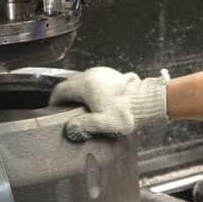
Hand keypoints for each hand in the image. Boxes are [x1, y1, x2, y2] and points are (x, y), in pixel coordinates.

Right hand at [50, 67, 169, 140]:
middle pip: (71, 85)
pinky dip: (93, 91)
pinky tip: (98, 103)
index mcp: (85, 84)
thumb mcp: (102, 123)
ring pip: (84, 82)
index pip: (61, 90)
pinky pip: (96, 82)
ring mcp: (103, 73)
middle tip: (67, 111)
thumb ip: (83, 125)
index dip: (55, 100)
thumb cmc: (127, 113)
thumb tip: (70, 128)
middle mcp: (92, 74)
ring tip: (83, 109)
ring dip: (81, 94)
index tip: (54, 108)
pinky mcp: (113, 75)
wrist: (148, 102)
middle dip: (68, 98)